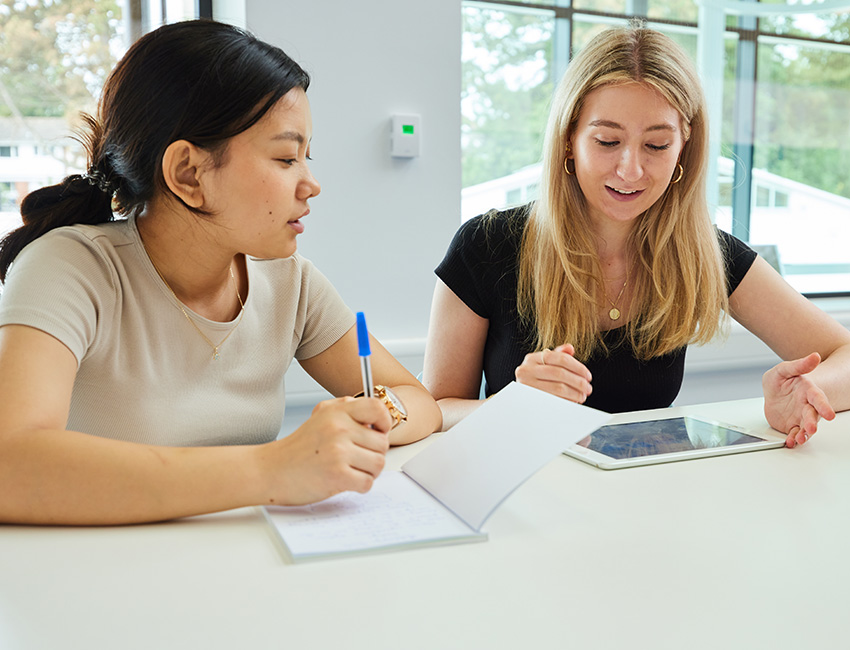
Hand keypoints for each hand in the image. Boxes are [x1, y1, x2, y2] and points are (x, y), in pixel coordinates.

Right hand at [263, 396, 392, 504]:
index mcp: (337, 411)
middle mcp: (339, 427)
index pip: (378, 408)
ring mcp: (338, 450)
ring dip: (368, 472)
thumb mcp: (320, 417)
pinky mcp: (337, 474)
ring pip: (378, 463)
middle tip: (357, 459)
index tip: (379, 432)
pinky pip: (368, 482)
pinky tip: (345, 481)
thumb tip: (377, 417)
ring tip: (350, 470)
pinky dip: (360, 486)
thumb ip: (347, 412)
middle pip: (382, 442)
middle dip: (373, 454)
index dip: (385, 422)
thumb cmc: (297, 449)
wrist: (271, 471)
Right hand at [514, 344, 591, 402]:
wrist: (519, 398)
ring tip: (583, 395)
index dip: (577, 367)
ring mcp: (526, 386)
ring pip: (558, 388)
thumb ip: (558, 355)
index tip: (588, 375)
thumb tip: (570, 348)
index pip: (560, 358)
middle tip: (588, 387)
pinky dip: (567, 401)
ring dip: (575, 392)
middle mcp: (526, 370)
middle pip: (560, 373)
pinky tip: (573, 401)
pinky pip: (554, 400)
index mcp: (532, 359)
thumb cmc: (535, 379)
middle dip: (578, 381)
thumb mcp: (544, 364)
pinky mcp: (530, 400)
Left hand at [762, 352, 834, 447]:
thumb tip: (814, 356)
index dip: (824, 406)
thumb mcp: (783, 370)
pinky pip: (794, 434)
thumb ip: (799, 365)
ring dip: (804, 434)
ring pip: (805, 427)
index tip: (829, 414)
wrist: (772, 392)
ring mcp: (800, 417)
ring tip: (799, 439)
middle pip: (812, 415)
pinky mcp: (792, 426)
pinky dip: (793, 438)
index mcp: (807, 391)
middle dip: (812, 423)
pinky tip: (790, 442)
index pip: (818, 398)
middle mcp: (807, 405)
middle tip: (811, 429)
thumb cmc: (780, 380)